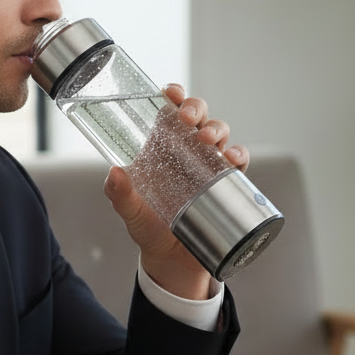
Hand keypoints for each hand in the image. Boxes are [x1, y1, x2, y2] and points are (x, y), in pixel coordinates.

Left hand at [103, 84, 249, 299]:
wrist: (173, 262)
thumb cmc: (150, 231)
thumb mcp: (131, 213)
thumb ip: (120, 195)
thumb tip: (115, 173)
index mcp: (161, 149)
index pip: (169, 112)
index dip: (173, 97)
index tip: (171, 93)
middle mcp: (186, 153)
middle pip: (198, 116)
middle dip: (196, 109)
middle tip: (188, 119)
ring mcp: (207, 167)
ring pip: (219, 133)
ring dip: (217, 129)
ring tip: (208, 139)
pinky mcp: (225, 184)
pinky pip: (238, 162)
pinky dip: (238, 155)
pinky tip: (232, 159)